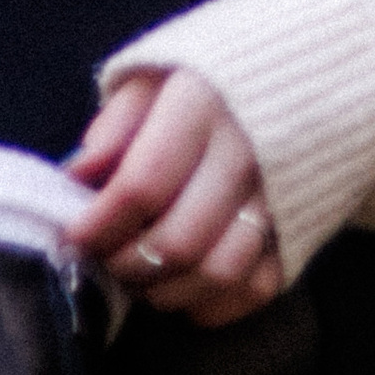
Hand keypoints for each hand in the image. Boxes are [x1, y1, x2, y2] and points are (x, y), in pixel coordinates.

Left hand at [68, 68, 283, 328]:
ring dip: (165, 291)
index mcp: (204, 104)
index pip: (142, 185)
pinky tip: (183, 286)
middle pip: (178, 240)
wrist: (300, 70)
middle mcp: (249, 152)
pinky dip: (212, 303)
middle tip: (102, 261)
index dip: (99, 223)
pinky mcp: (298, 227)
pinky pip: (255, 288)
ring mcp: (280, 195)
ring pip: (218, 273)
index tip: (73, 236)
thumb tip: (78, 177)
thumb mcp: (153, 76)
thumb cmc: (207, 79)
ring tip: (139, 275)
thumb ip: (115, 125)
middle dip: (125, 265)